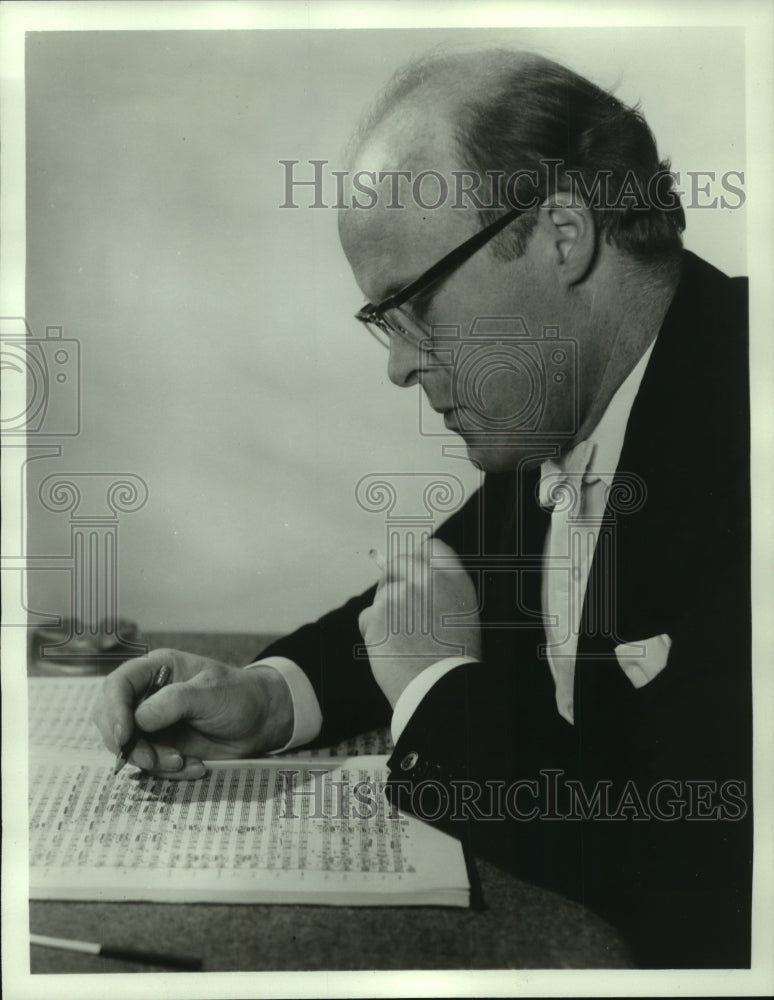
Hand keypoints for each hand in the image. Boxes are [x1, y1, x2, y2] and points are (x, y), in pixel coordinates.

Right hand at [93, 648, 293, 778]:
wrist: (262, 721)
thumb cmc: (239, 695)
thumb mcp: (211, 692)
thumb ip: (175, 701)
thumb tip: (138, 720)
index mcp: (156, 669)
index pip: (117, 685)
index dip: (113, 710)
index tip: (125, 736)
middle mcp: (148, 696)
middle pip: (112, 720)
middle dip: (129, 745)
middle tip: (153, 759)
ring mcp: (153, 724)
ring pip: (129, 748)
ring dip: (152, 762)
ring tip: (184, 762)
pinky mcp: (163, 746)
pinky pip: (150, 765)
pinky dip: (169, 772)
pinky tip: (196, 767)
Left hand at [359, 538, 480, 707]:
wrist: (439, 690)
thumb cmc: (451, 660)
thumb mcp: (460, 616)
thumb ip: (439, 590)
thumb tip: (406, 576)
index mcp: (455, 580)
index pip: (432, 548)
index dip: (419, 559)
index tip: (412, 572)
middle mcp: (428, 579)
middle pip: (398, 562)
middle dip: (393, 581)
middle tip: (398, 609)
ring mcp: (402, 593)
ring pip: (381, 594)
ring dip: (384, 614)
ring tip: (403, 643)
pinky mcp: (379, 612)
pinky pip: (367, 618)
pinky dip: (373, 633)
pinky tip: (390, 651)